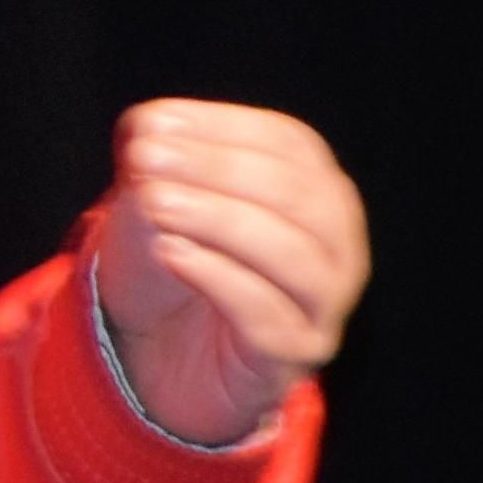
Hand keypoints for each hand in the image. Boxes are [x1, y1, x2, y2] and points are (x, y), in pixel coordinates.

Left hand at [91, 100, 370, 446]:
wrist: (154, 348)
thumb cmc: (170, 257)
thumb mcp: (153, 195)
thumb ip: (154, 158)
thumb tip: (149, 127)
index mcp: (314, 188)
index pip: (289, 144)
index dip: (222, 129)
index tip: (151, 124)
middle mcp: (335, 245)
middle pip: (302, 199)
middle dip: (220, 171)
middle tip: (147, 158)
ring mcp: (321, 307)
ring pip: (298, 260)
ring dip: (222, 222)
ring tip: (156, 203)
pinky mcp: (293, 359)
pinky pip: (272, 322)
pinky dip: (220, 279)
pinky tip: (172, 253)